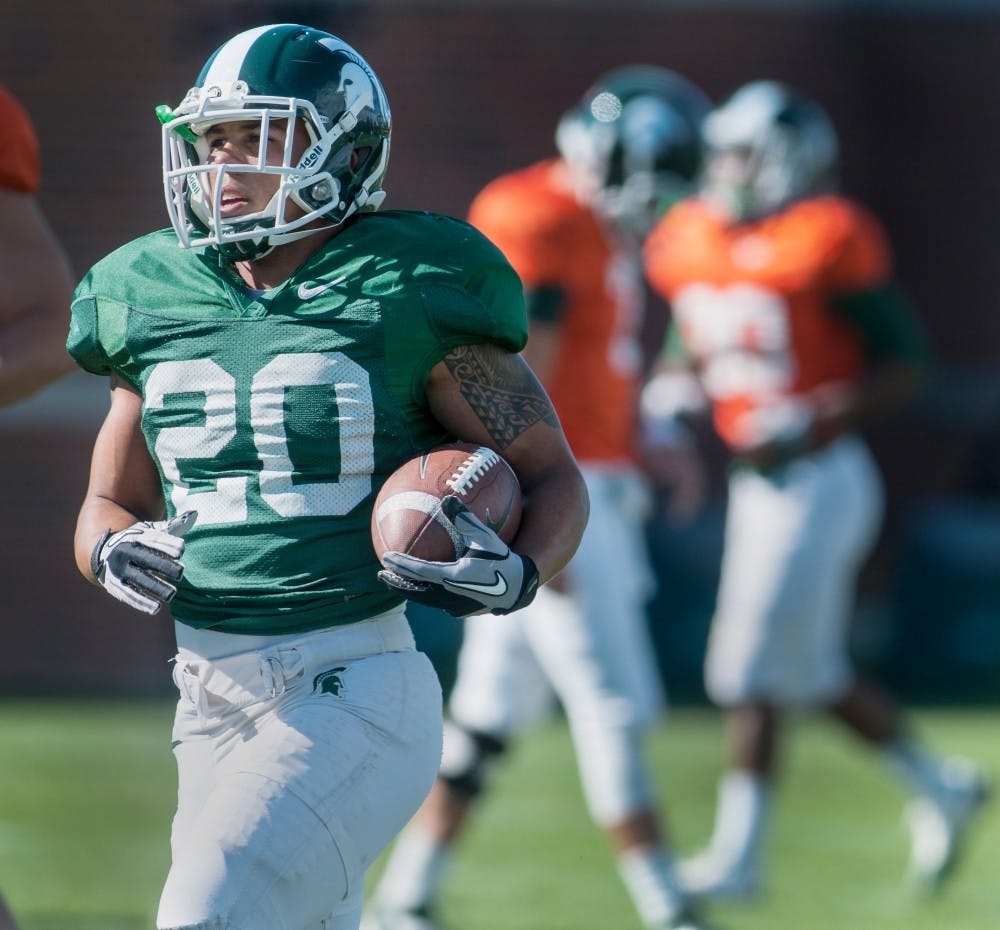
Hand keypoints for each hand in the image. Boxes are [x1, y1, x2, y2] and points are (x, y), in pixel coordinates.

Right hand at [90, 511, 196, 614]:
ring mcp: (119, 569)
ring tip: (172, 594)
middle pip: (146, 559)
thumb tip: (194, 514)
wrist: (104, 551)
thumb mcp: (151, 530)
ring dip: (154, 587)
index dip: (167, 544)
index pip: (152, 540)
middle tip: (181, 573)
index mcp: (135, 536)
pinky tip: (156, 608)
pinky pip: (128, 594)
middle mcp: (126, 552)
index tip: (181, 550)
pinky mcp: (115, 584)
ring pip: (138, 578)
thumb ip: (173, 526)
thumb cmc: (138, 541)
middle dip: (163, 566)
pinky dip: (141, 602)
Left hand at [378, 496, 538, 617]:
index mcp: (451, 578)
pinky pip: (438, 602)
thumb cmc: (502, 560)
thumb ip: (465, 519)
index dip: (400, 565)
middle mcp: (449, 596)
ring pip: (425, 599)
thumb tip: (446, 499)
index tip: (385, 557)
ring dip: (410, 589)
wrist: (519, 589)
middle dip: (397, 582)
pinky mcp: (461, 611)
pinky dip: (425, 593)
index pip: (418, 572)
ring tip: (397, 581)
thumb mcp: (485, 538)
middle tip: (381, 573)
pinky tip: (425, 586)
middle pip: (415, 591)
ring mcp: (455, 607)